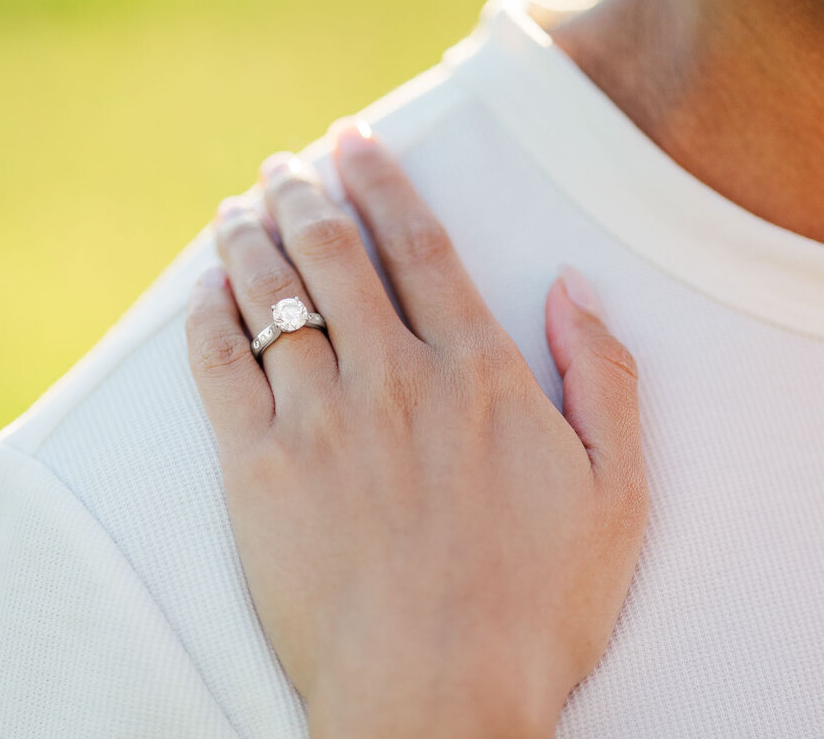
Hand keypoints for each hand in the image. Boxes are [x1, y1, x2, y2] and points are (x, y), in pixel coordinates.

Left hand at [185, 119, 648, 738]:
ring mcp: (320, 422)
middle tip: (288, 164)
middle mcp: (393, 379)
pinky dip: (207, 317)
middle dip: (306, 192)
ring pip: (271, 295)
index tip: (356, 141)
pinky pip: (218, 369)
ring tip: (240, 206)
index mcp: (477, 374)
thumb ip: (605, 378)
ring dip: (251, 237)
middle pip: (335, 253)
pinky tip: (203, 291)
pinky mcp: (259, 473)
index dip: (383, 180)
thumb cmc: (536, 610)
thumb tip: (573, 287)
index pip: (420, 244)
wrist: (437, 702)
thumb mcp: (619, 495)